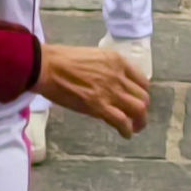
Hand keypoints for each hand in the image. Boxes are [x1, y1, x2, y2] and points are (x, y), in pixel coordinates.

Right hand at [34, 42, 151, 134]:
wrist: (48, 66)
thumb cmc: (64, 59)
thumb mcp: (94, 57)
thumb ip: (107, 69)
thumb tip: (112, 84)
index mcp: (117, 61)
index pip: (142, 80)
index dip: (141, 94)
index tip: (136, 100)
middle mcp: (118, 75)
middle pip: (143, 97)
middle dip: (143, 110)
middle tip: (137, 118)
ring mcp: (110, 91)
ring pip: (138, 110)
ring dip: (139, 122)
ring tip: (134, 128)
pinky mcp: (100, 107)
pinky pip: (122, 122)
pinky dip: (127, 130)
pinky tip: (125, 134)